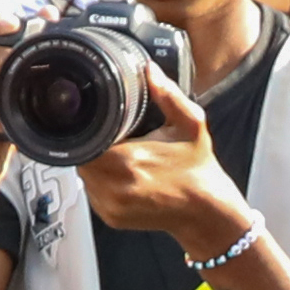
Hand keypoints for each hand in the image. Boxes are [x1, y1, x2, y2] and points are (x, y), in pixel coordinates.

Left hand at [71, 54, 246, 256]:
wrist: (207, 212)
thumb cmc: (199, 170)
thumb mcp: (190, 124)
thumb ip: (168, 95)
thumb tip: (150, 71)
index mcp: (127, 162)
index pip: (87, 139)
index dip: (93, 128)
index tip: (106, 124)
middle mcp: (114, 188)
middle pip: (82, 157)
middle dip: (95, 144)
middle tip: (118, 138)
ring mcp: (110, 207)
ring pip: (85, 176)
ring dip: (96, 164)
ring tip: (121, 156)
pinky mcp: (111, 218)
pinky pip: (93, 194)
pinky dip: (102, 182)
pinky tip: (124, 175)